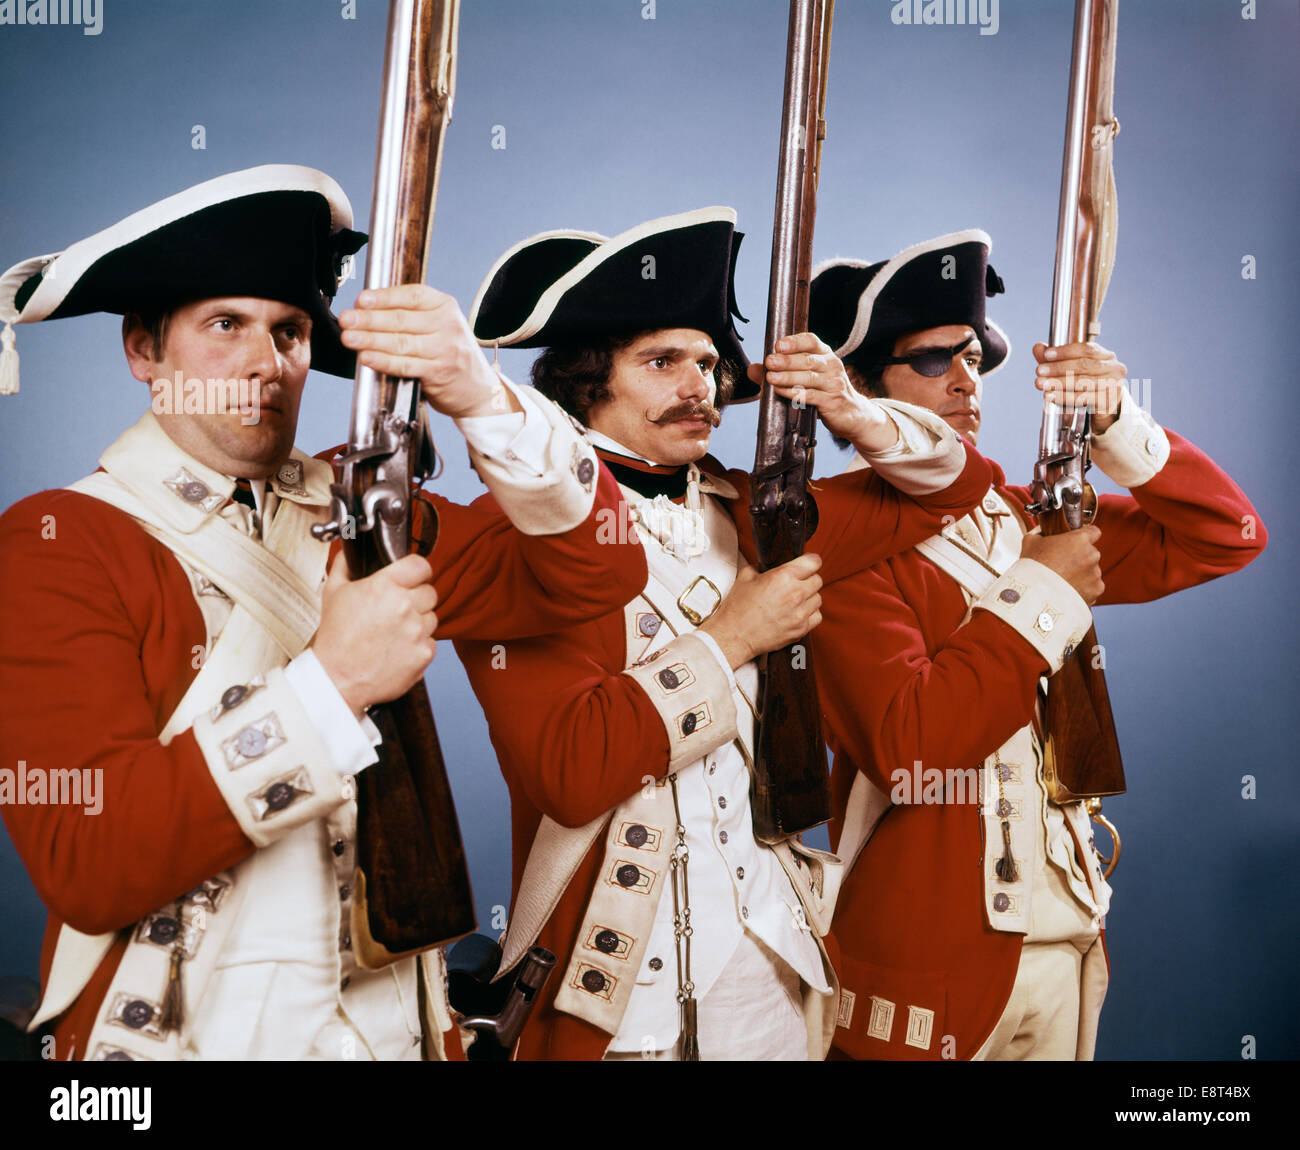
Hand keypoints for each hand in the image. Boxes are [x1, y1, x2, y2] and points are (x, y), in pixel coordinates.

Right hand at [312, 552, 437, 713]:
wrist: (337, 678)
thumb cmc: (335, 638)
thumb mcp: (333, 593)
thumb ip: (345, 566)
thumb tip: (351, 552)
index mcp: (384, 586)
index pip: (420, 565)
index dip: (417, 571)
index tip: (413, 577)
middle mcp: (404, 606)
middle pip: (430, 592)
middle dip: (416, 599)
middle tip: (397, 610)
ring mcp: (416, 631)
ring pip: (432, 617)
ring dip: (418, 622)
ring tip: (394, 632)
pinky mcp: (424, 653)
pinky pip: (431, 642)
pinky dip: (419, 645)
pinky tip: (398, 649)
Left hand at [338, 284, 520, 418]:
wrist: (479, 388)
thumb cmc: (452, 354)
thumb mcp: (440, 325)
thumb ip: (412, 316)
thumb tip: (367, 311)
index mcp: (445, 306)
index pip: (411, 296)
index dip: (384, 297)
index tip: (361, 300)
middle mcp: (448, 326)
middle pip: (401, 320)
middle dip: (369, 320)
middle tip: (346, 319)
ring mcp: (445, 350)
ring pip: (400, 343)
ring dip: (370, 340)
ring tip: (349, 338)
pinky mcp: (439, 373)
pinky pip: (405, 366)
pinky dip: (383, 362)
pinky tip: (366, 358)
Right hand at [701, 553, 822, 668]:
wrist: (734, 636)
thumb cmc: (737, 610)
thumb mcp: (745, 577)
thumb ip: (760, 568)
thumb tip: (766, 566)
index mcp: (782, 577)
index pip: (813, 562)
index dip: (810, 561)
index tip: (808, 564)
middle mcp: (795, 594)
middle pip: (818, 580)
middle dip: (808, 579)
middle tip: (797, 582)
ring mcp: (800, 613)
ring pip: (818, 598)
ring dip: (809, 597)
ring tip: (796, 599)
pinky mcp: (801, 629)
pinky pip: (817, 616)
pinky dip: (810, 613)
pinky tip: (798, 612)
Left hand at [747, 332, 899, 451]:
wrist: (852, 414)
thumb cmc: (824, 392)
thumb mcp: (806, 378)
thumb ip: (780, 371)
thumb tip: (751, 369)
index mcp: (825, 354)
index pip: (811, 341)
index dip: (795, 342)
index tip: (779, 344)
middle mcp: (831, 366)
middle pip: (808, 360)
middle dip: (787, 360)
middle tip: (769, 361)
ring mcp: (834, 384)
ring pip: (809, 378)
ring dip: (788, 377)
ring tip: (771, 378)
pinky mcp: (832, 401)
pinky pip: (811, 396)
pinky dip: (795, 394)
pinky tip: (781, 392)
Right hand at [1020, 525, 1103, 604]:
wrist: (1034, 596)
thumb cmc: (1032, 567)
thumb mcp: (1030, 542)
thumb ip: (1039, 533)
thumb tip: (1041, 532)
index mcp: (1079, 540)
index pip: (1093, 531)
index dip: (1085, 536)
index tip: (1077, 542)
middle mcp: (1092, 555)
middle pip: (1090, 553)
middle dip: (1080, 558)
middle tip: (1062, 565)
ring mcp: (1095, 574)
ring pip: (1091, 571)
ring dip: (1081, 575)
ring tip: (1063, 582)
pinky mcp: (1096, 590)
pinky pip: (1092, 587)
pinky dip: (1083, 589)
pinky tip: (1068, 591)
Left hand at [1033, 341, 1126, 432]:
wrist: (1103, 406)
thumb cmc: (1087, 383)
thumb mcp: (1071, 369)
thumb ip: (1055, 358)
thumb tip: (1038, 347)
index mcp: (1106, 356)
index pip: (1087, 349)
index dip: (1065, 351)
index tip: (1046, 354)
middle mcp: (1114, 368)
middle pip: (1084, 365)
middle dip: (1059, 368)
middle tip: (1039, 371)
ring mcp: (1113, 385)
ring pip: (1083, 382)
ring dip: (1058, 383)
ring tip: (1041, 384)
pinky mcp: (1107, 401)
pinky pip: (1082, 399)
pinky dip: (1064, 397)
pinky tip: (1051, 396)